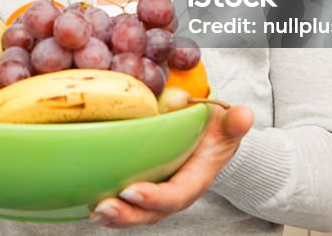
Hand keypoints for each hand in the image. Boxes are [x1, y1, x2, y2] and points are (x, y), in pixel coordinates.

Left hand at [89, 104, 253, 227]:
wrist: (213, 141)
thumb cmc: (217, 132)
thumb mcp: (229, 125)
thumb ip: (235, 123)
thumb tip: (244, 115)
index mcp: (194, 180)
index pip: (175, 194)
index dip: (155, 197)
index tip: (132, 191)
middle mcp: (174, 192)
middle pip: (150, 212)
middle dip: (126, 214)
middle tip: (103, 207)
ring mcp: (157, 193)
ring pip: (135, 212)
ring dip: (114, 215)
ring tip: (94, 210)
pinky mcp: (142, 187)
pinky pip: (125, 202)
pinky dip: (109, 204)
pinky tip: (87, 199)